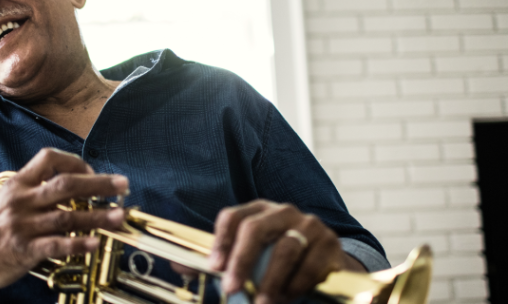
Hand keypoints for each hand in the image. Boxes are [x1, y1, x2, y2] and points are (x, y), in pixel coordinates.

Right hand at [0, 147, 127, 294]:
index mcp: (18, 185)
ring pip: (67, 215)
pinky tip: (95, 243)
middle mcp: (21, 201)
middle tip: (123, 186)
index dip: (76, 162)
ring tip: (119, 216)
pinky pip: (56, 245)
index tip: (93, 172)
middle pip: (66, 184)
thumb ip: (33, 193)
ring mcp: (23, 226)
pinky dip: (78, 244)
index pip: (50, 159)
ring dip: (98, 216)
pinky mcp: (23, 250)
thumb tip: (68, 188)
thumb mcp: (5, 202)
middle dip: (99, 184)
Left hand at [208, 200, 361, 303]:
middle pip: (256, 229)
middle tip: (232, 289)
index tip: (213, 268)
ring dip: (270, 281)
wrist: (326, 264)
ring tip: (262, 303)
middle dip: (241, 262)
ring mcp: (308, 224)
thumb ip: (218, 263)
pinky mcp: (330, 243)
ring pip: (285, 249)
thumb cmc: (279, 260)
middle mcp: (283, 211)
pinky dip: (296, 285)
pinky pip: (310, 264)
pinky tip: (287, 297)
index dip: (221, 241)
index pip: (233, 217)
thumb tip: (177, 265)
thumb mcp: (250, 258)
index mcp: (258, 211)